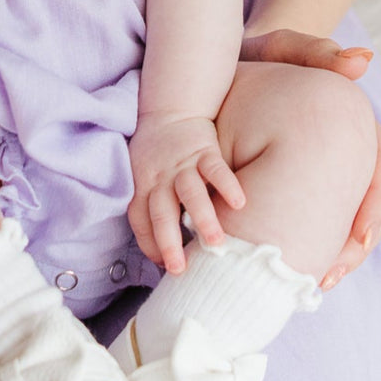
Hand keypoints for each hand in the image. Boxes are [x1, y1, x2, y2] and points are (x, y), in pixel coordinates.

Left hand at [128, 112, 245, 274]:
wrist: (170, 111)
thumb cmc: (156, 154)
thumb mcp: (143, 177)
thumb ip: (151, 206)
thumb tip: (162, 247)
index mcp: (142, 186)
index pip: (140, 221)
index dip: (149, 244)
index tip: (162, 265)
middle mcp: (160, 178)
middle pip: (161, 213)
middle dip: (168, 242)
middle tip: (179, 268)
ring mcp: (182, 165)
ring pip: (190, 193)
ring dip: (202, 218)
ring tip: (215, 242)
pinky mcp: (204, 151)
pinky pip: (216, 169)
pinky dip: (227, 184)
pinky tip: (240, 203)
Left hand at [235, 27, 380, 287]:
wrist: (235, 67)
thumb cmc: (264, 56)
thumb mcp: (282, 48)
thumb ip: (317, 50)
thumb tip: (363, 61)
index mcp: (355, 122)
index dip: (376, 202)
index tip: (360, 232)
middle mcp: (351, 151)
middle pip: (372, 207)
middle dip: (356, 246)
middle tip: (330, 274)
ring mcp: (331, 172)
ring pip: (350, 225)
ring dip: (337, 257)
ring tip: (314, 284)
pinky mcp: (306, 187)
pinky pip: (319, 226)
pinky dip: (312, 251)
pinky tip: (294, 274)